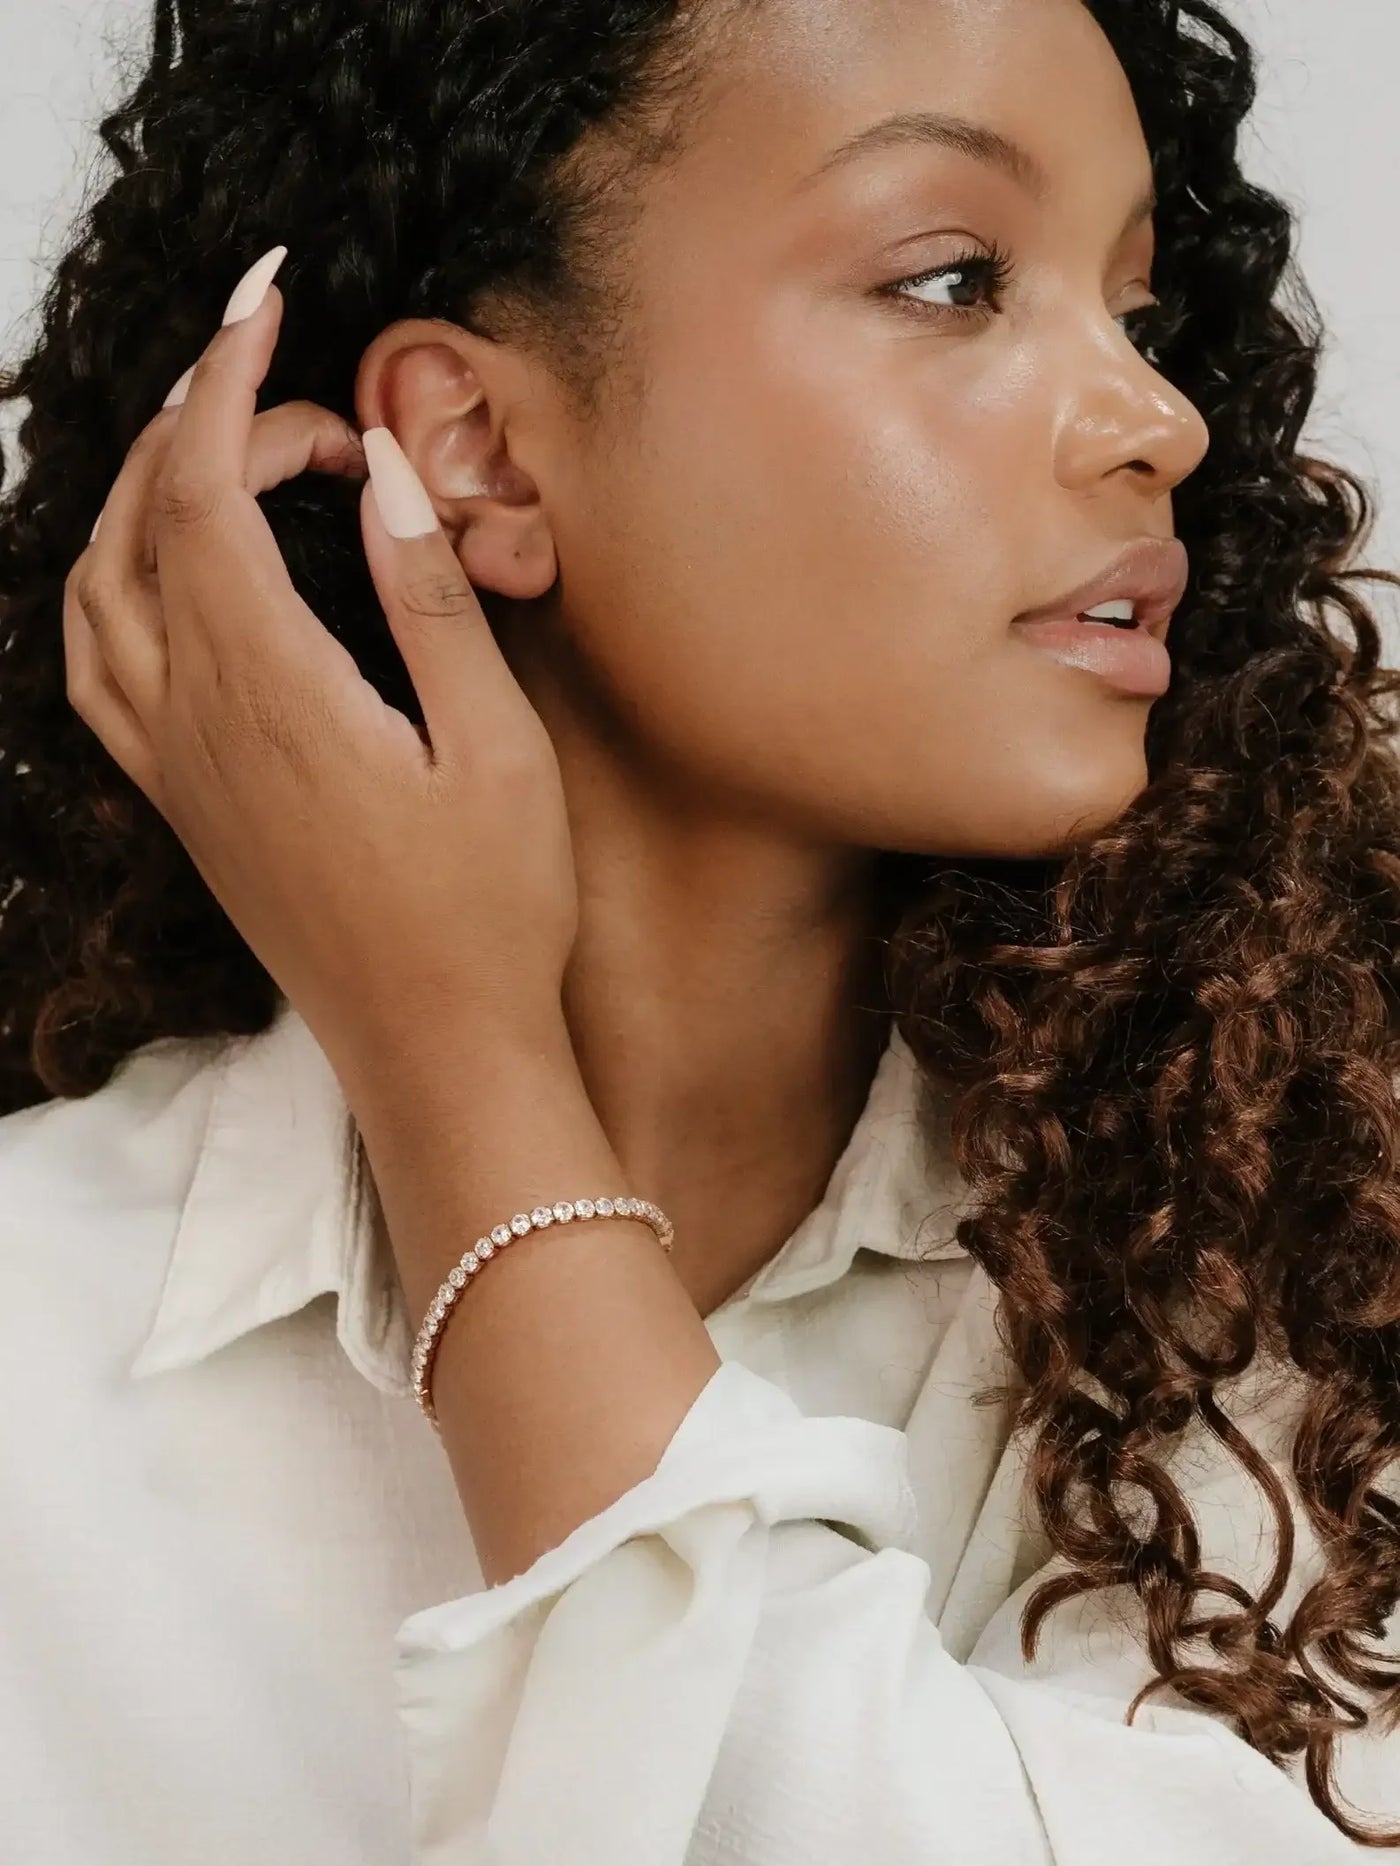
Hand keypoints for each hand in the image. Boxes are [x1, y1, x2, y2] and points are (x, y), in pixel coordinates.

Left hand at [63, 272, 579, 1095]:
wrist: (439, 1052)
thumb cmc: (490, 914)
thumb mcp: (495, 748)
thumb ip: (427, 599)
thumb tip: (383, 469)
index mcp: (271, 690)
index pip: (203, 489)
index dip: (225, 379)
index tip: (268, 302)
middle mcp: (196, 722)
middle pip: (142, 520)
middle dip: (197, 419)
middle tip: (294, 393)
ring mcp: (175, 770)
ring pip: (98, 589)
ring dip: (140, 495)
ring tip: (220, 452)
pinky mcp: (183, 807)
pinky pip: (99, 671)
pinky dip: (113, 586)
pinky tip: (168, 575)